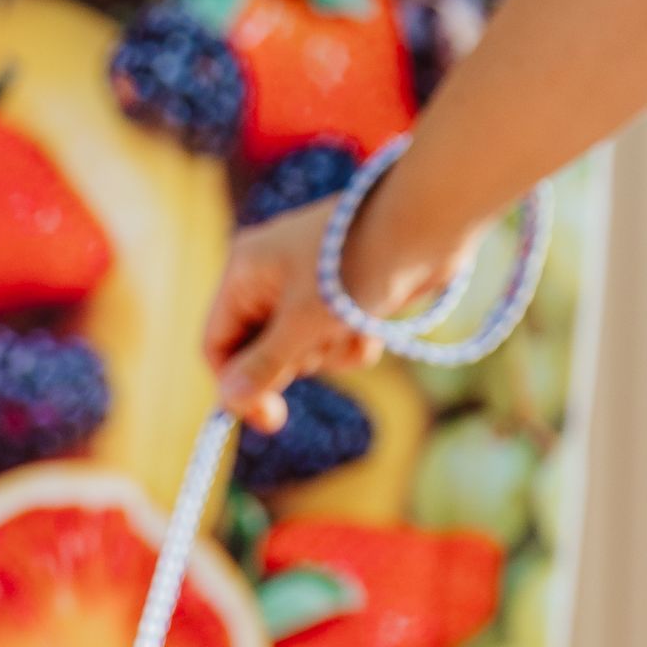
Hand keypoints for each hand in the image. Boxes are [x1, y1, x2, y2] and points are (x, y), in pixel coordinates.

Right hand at [202, 200, 381, 431]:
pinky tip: (373, 323)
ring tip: (354, 324)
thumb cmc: (356, 267)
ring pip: (300, 353)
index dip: (236, 385)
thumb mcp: (302, 325)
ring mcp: (304, 288)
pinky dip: (351, 343)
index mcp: (243, 272)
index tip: (268, 419)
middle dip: (297, 360)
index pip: (217, 344)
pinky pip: (331, 343)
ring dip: (330, 352)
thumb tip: (228, 401)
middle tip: (322, 346)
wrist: (428, 227)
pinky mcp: (338, 297)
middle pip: (259, 353)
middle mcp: (267, 278)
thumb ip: (263, 367)